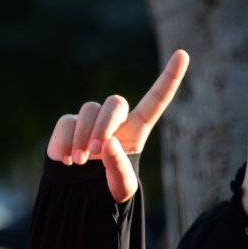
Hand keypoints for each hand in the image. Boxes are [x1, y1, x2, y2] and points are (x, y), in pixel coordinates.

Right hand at [47, 50, 189, 201]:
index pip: (155, 100)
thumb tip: (107, 145)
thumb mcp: (120, 186)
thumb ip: (118, 168)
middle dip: (104, 125)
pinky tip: (66, 161)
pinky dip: (65, 142)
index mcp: (137, 130)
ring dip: (82, 136)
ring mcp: (90, 120)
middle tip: (94, 150)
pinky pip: (66, 123)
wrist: (76, 193)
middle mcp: (115, 120)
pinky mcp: (68, 124)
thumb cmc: (106, 187)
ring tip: (79, 161)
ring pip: (89, 109)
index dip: (169, 78)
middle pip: (115, 103)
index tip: (182, 54)